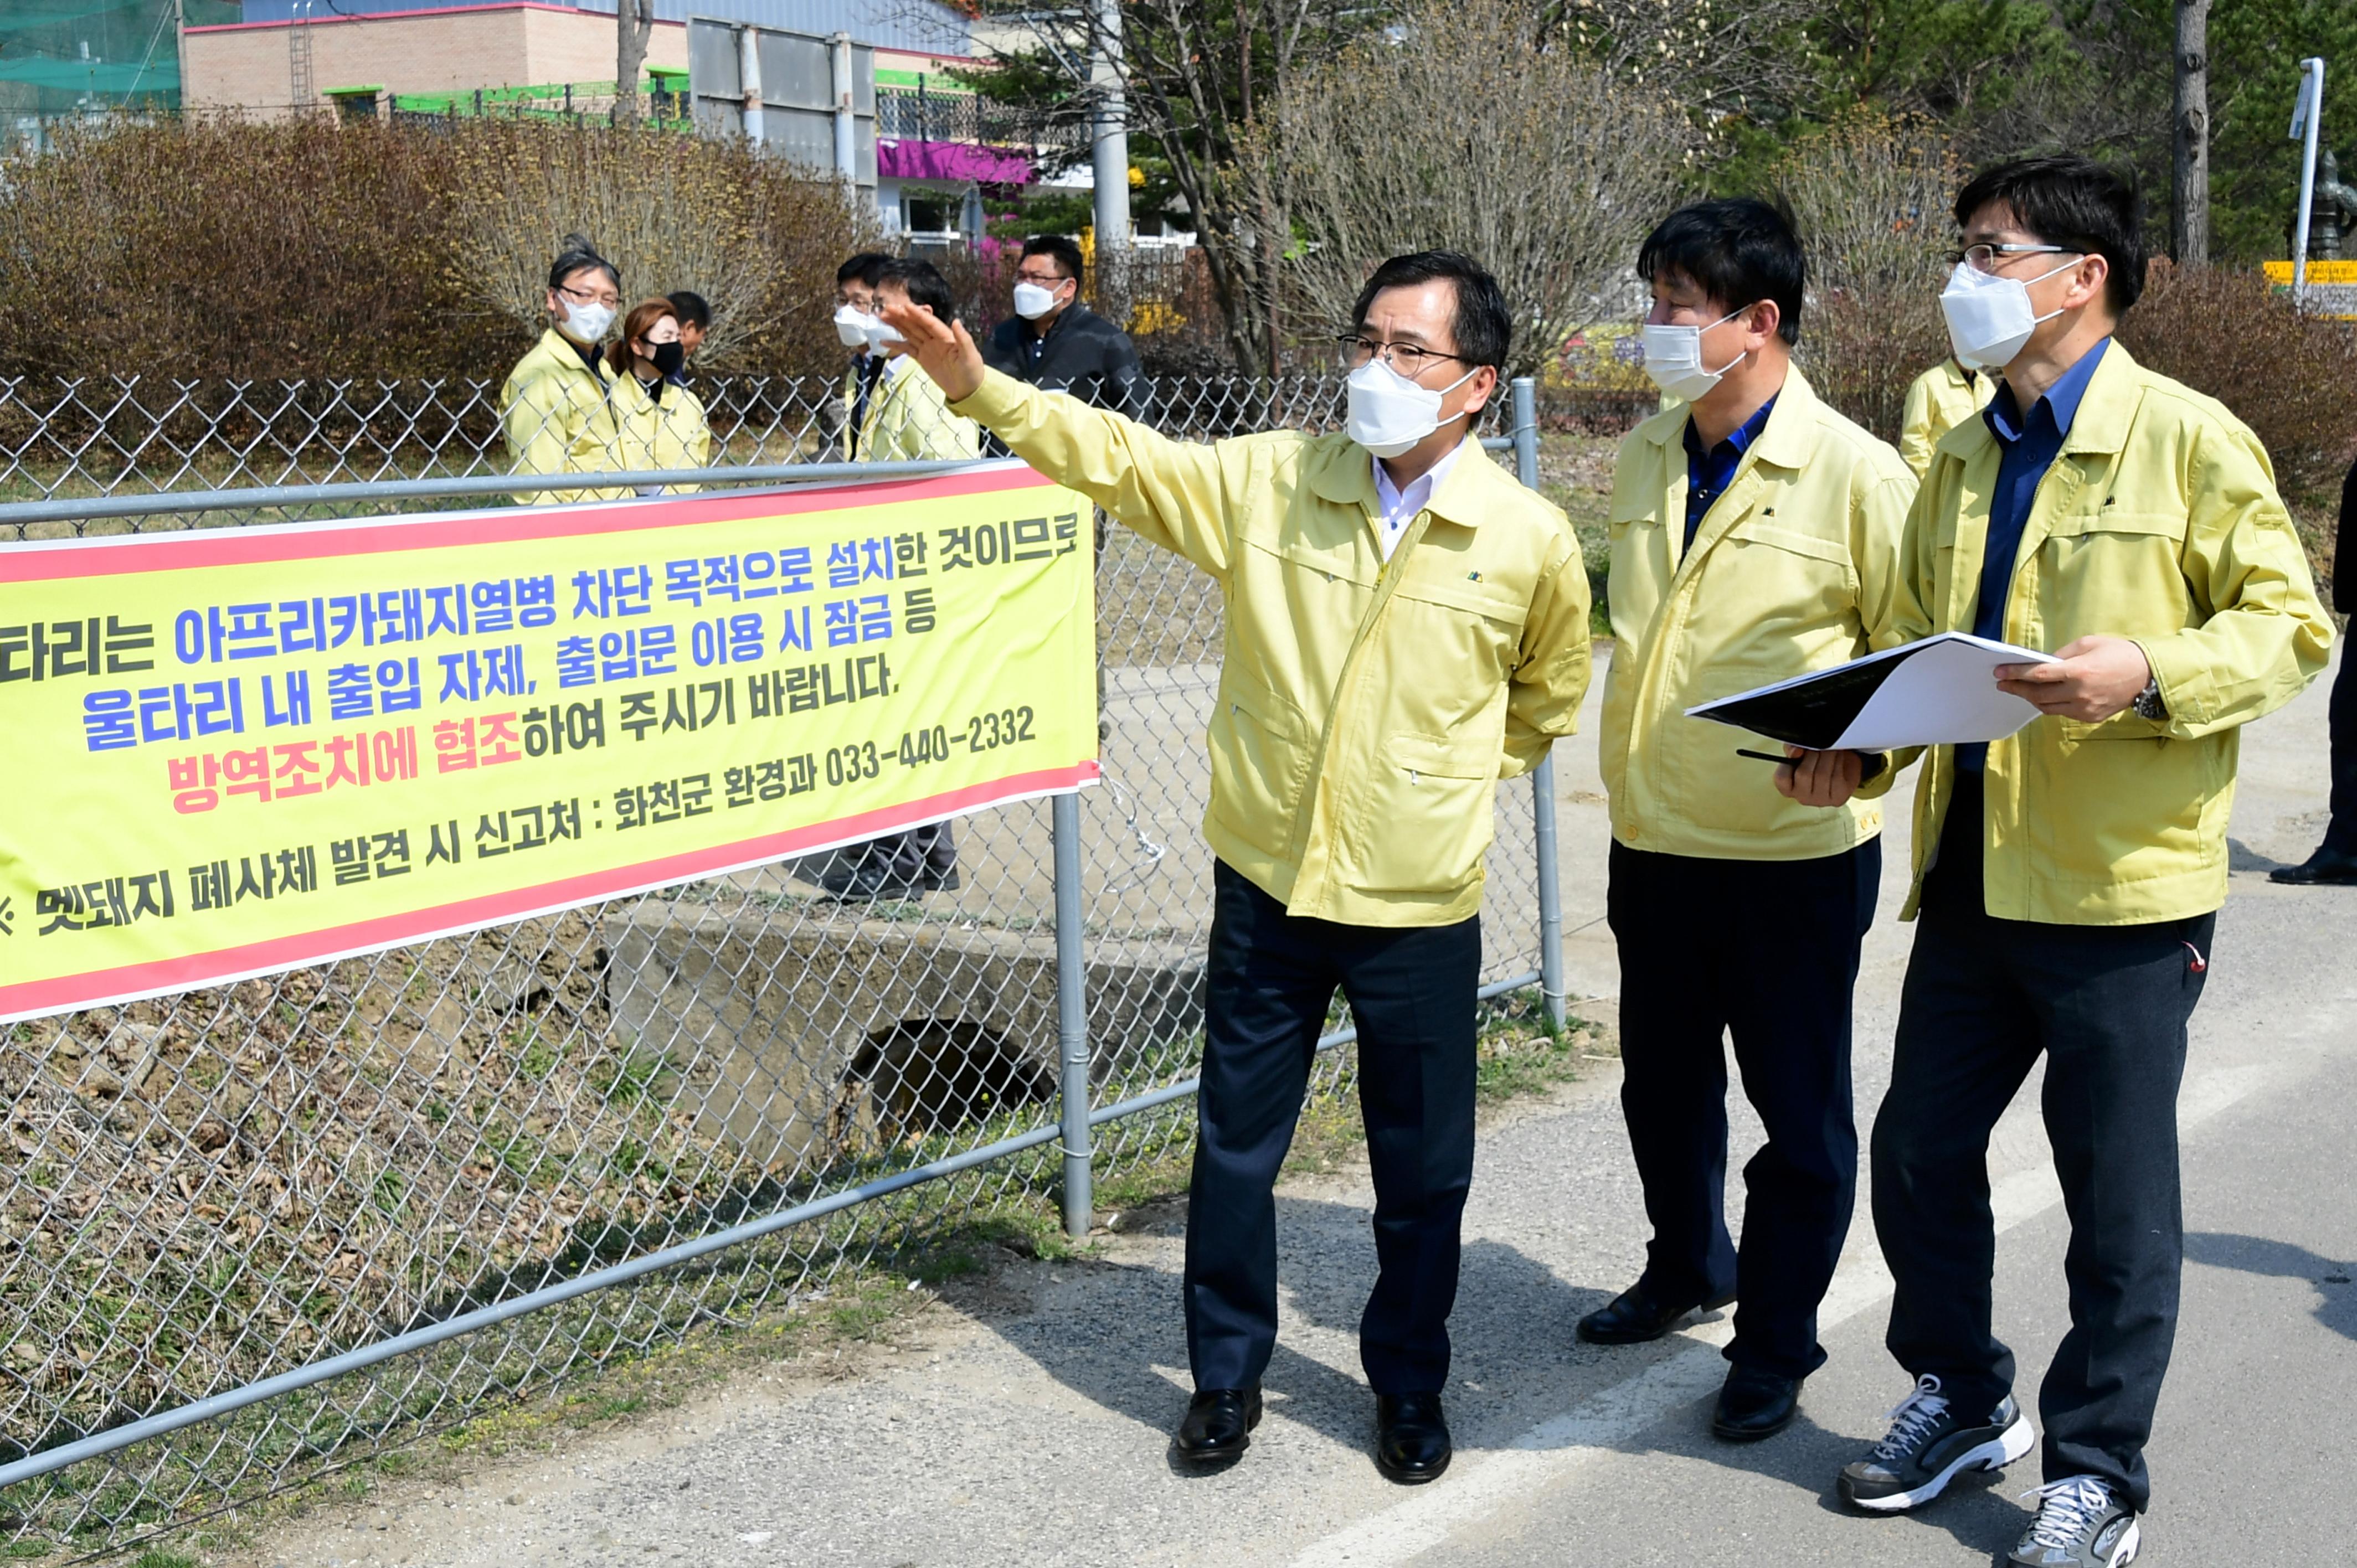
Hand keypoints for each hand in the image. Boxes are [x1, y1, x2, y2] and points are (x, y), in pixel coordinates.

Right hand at [877, 301, 985, 402]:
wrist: (968, 390)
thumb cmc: (972, 372)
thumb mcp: (970, 356)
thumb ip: (963, 339)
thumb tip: (956, 321)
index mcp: (946, 336)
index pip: (929, 323)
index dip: (918, 314)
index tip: (905, 306)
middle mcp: (935, 339)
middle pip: (916, 325)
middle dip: (901, 316)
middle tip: (886, 308)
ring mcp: (927, 348)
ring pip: (909, 333)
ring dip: (896, 325)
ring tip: (882, 317)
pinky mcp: (922, 359)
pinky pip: (907, 350)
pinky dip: (896, 345)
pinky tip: (884, 341)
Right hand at [1773, 746, 1863, 807]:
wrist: (1845, 766)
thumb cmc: (1818, 759)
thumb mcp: (1801, 750)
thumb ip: (1792, 748)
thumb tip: (1796, 751)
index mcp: (1789, 788)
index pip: (1781, 779)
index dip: (1788, 764)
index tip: (1798, 750)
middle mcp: (1802, 798)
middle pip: (1803, 774)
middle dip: (1813, 754)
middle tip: (1819, 745)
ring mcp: (1820, 800)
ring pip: (1821, 774)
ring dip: (1827, 756)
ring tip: (1830, 749)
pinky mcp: (1838, 798)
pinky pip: (1836, 777)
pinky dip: (1838, 762)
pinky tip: (1838, 757)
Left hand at [1994, 635, 2151, 721]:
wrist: (2147, 674)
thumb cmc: (2117, 653)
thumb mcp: (2088, 643)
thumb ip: (2061, 654)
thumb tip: (2040, 663)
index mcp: (2078, 671)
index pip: (2038, 675)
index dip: (2015, 674)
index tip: (1999, 672)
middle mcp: (2079, 693)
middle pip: (2038, 694)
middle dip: (2017, 688)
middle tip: (2002, 683)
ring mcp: (2085, 708)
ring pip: (2047, 707)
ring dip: (2031, 698)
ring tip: (2020, 689)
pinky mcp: (2090, 717)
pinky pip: (2063, 713)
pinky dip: (2051, 704)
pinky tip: (2044, 696)